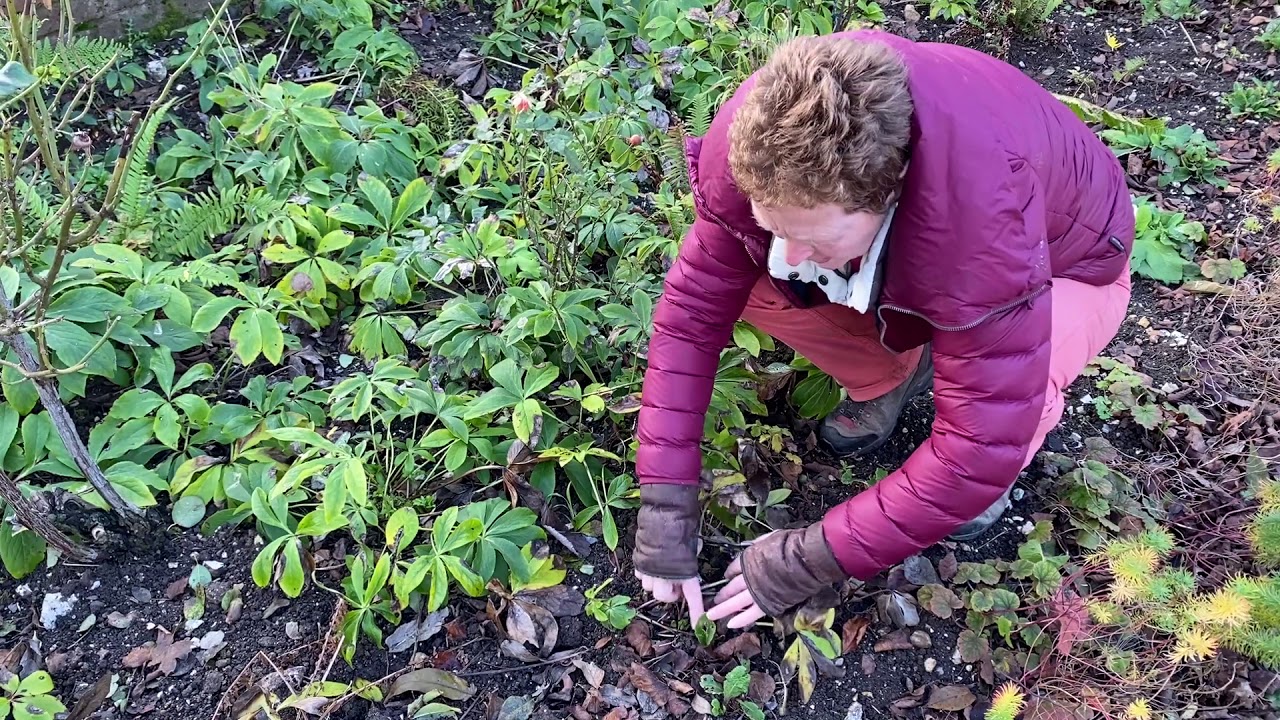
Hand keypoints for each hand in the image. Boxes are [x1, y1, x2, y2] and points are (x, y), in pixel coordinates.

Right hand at [632, 483, 703, 624]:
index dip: (696, 612)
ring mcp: (649, 571)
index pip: (692, 597)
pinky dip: (645, 572)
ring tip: (662, 568)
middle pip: (665, 597)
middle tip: (676, 583)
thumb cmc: (682, 528)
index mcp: (684, 573)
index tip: (699, 626)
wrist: (664, 514)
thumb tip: (685, 565)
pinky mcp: (638, 563)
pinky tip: (651, 561)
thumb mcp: (692, 546)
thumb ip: (688, 561)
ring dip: (657, 582)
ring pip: (650, 587)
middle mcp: (665, 576)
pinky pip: (641, 575)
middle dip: (670, 593)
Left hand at [705, 524, 847, 627]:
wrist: (804, 558)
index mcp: (749, 559)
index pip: (734, 568)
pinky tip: (730, 625)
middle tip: (712, 602)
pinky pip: (751, 613)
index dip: (729, 573)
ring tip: (711, 616)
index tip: (726, 577)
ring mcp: (757, 590)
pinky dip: (741, 619)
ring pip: (735, 602)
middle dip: (721, 595)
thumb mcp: (770, 538)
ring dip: (723, 609)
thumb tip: (756, 546)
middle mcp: (749, 576)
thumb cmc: (790, 545)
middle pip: (731, 588)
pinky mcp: (767, 602)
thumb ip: (760, 544)